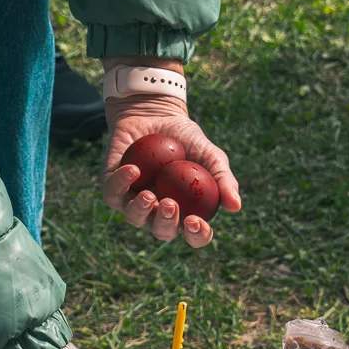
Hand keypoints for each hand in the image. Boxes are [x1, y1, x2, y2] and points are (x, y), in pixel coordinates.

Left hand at [99, 61, 241, 248]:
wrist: (154, 113)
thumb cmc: (186, 138)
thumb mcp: (211, 155)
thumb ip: (223, 179)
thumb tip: (235, 207)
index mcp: (186, 211)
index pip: (193, 234)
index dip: (196, 235)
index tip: (196, 222)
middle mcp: (159, 212)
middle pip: (162, 231)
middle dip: (166, 224)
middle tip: (170, 205)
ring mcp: (134, 201)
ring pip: (134, 218)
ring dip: (141, 210)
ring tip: (149, 194)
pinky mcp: (112, 187)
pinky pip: (113, 194)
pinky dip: (121, 183)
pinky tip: (132, 170)